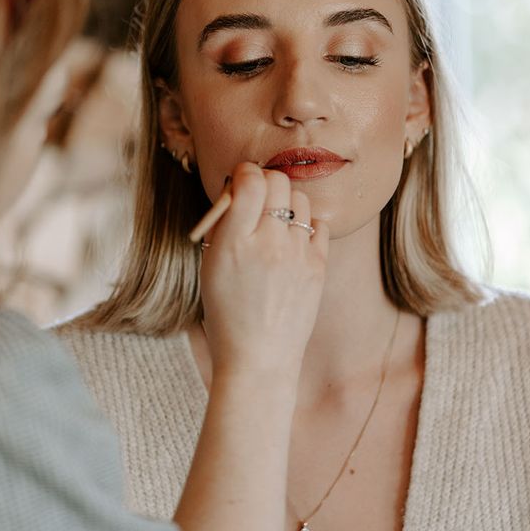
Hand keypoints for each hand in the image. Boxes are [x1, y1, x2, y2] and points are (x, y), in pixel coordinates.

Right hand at [199, 161, 328, 380]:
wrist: (258, 357)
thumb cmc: (227, 311)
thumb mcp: (210, 265)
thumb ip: (224, 223)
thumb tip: (239, 185)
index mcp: (233, 242)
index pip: (250, 180)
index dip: (245, 172)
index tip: (242, 181)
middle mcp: (268, 244)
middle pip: (278, 182)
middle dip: (266, 182)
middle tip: (258, 199)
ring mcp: (298, 255)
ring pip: (300, 199)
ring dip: (287, 203)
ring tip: (276, 223)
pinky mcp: (318, 266)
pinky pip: (318, 224)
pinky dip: (306, 225)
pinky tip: (294, 240)